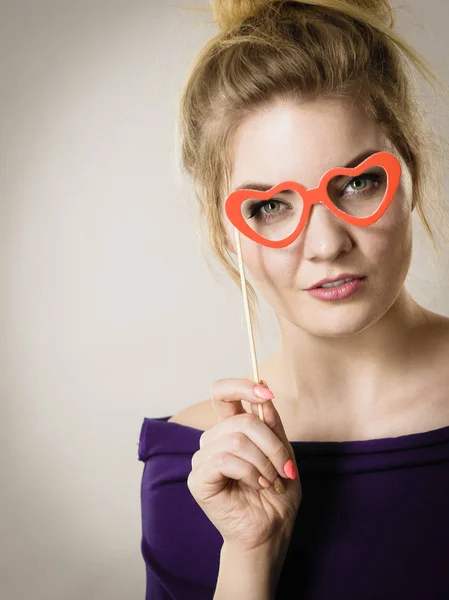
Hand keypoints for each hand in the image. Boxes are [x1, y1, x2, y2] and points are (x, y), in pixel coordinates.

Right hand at [187, 378, 301, 553]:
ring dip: (263, 463)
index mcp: (231, 429)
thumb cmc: (276, 494)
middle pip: (242, 421)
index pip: (223, 393)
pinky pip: (225, 460)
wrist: (271, 532)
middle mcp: (213, 440)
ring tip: (270, 481)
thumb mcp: (283, 452)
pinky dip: (249, 472)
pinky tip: (256, 486)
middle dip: (272, 445)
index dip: (242, 386)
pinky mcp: (198, 479)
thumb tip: (264, 389)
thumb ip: (271, 423)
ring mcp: (203, 459)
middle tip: (285, 469)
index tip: (267, 393)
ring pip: (236, 440)